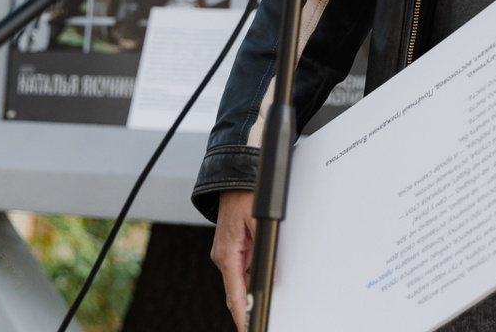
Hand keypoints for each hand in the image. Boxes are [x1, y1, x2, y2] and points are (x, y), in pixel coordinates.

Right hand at [211, 190, 255, 330]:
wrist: (233, 178)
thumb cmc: (244, 195)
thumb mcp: (259, 219)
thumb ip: (265, 247)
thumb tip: (272, 272)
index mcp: (226, 254)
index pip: (234, 295)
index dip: (242, 315)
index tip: (249, 327)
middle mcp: (223, 257)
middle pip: (236, 292)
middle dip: (247, 309)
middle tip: (260, 320)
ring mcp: (227, 253)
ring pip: (240, 281)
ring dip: (250, 293)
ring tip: (265, 305)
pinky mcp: (233, 248)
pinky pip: (242, 269)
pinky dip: (251, 279)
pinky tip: (263, 281)